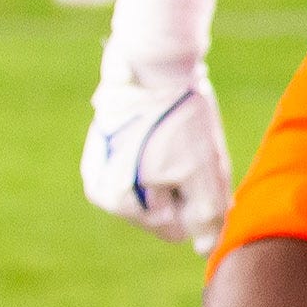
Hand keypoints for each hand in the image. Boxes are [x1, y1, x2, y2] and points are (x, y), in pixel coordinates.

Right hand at [82, 38, 230, 248]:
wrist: (154, 58)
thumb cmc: (181, 117)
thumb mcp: (202, 171)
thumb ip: (206, 216)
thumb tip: (206, 248)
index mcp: (118, 201)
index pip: (174, 227)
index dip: (196, 200)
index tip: (194, 163)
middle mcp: (99, 188)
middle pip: (163, 207)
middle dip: (184, 185)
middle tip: (189, 146)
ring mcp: (99, 164)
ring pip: (156, 184)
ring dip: (175, 168)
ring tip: (179, 135)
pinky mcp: (106, 141)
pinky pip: (144, 162)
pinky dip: (162, 151)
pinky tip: (168, 127)